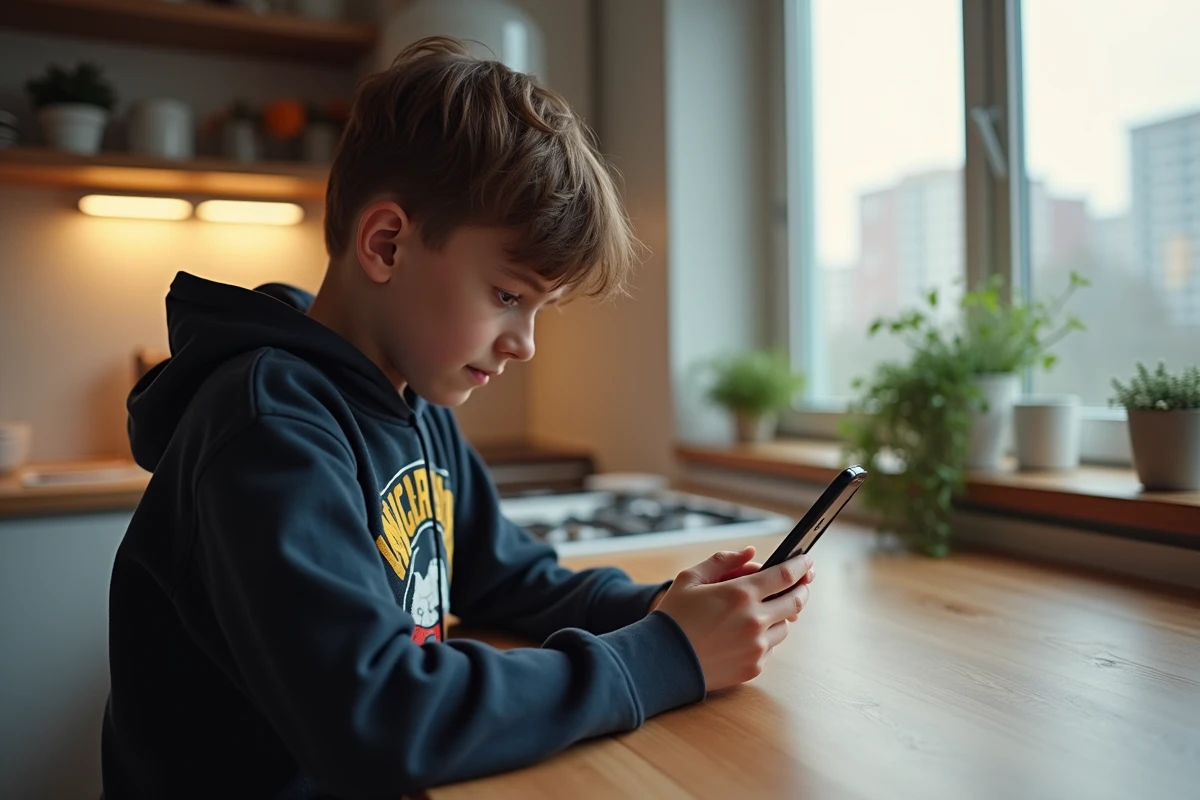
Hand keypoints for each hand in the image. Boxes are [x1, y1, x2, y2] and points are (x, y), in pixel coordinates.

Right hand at [655, 546, 814, 691]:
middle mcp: (755, 620)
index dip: (801, 565)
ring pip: (785, 626)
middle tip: (802, 583)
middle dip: (802, 589)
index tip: (807, 560)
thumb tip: (750, 552)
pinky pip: (770, 647)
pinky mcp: (754, 667)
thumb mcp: (690, 579)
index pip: (785, 575)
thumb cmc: (673, 617)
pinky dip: (765, 637)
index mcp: (740, 593)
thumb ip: (722, 561)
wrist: (662, 662)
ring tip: (763, 610)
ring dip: (781, 615)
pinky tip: (746, 634)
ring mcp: (757, 646)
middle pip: (796, 601)